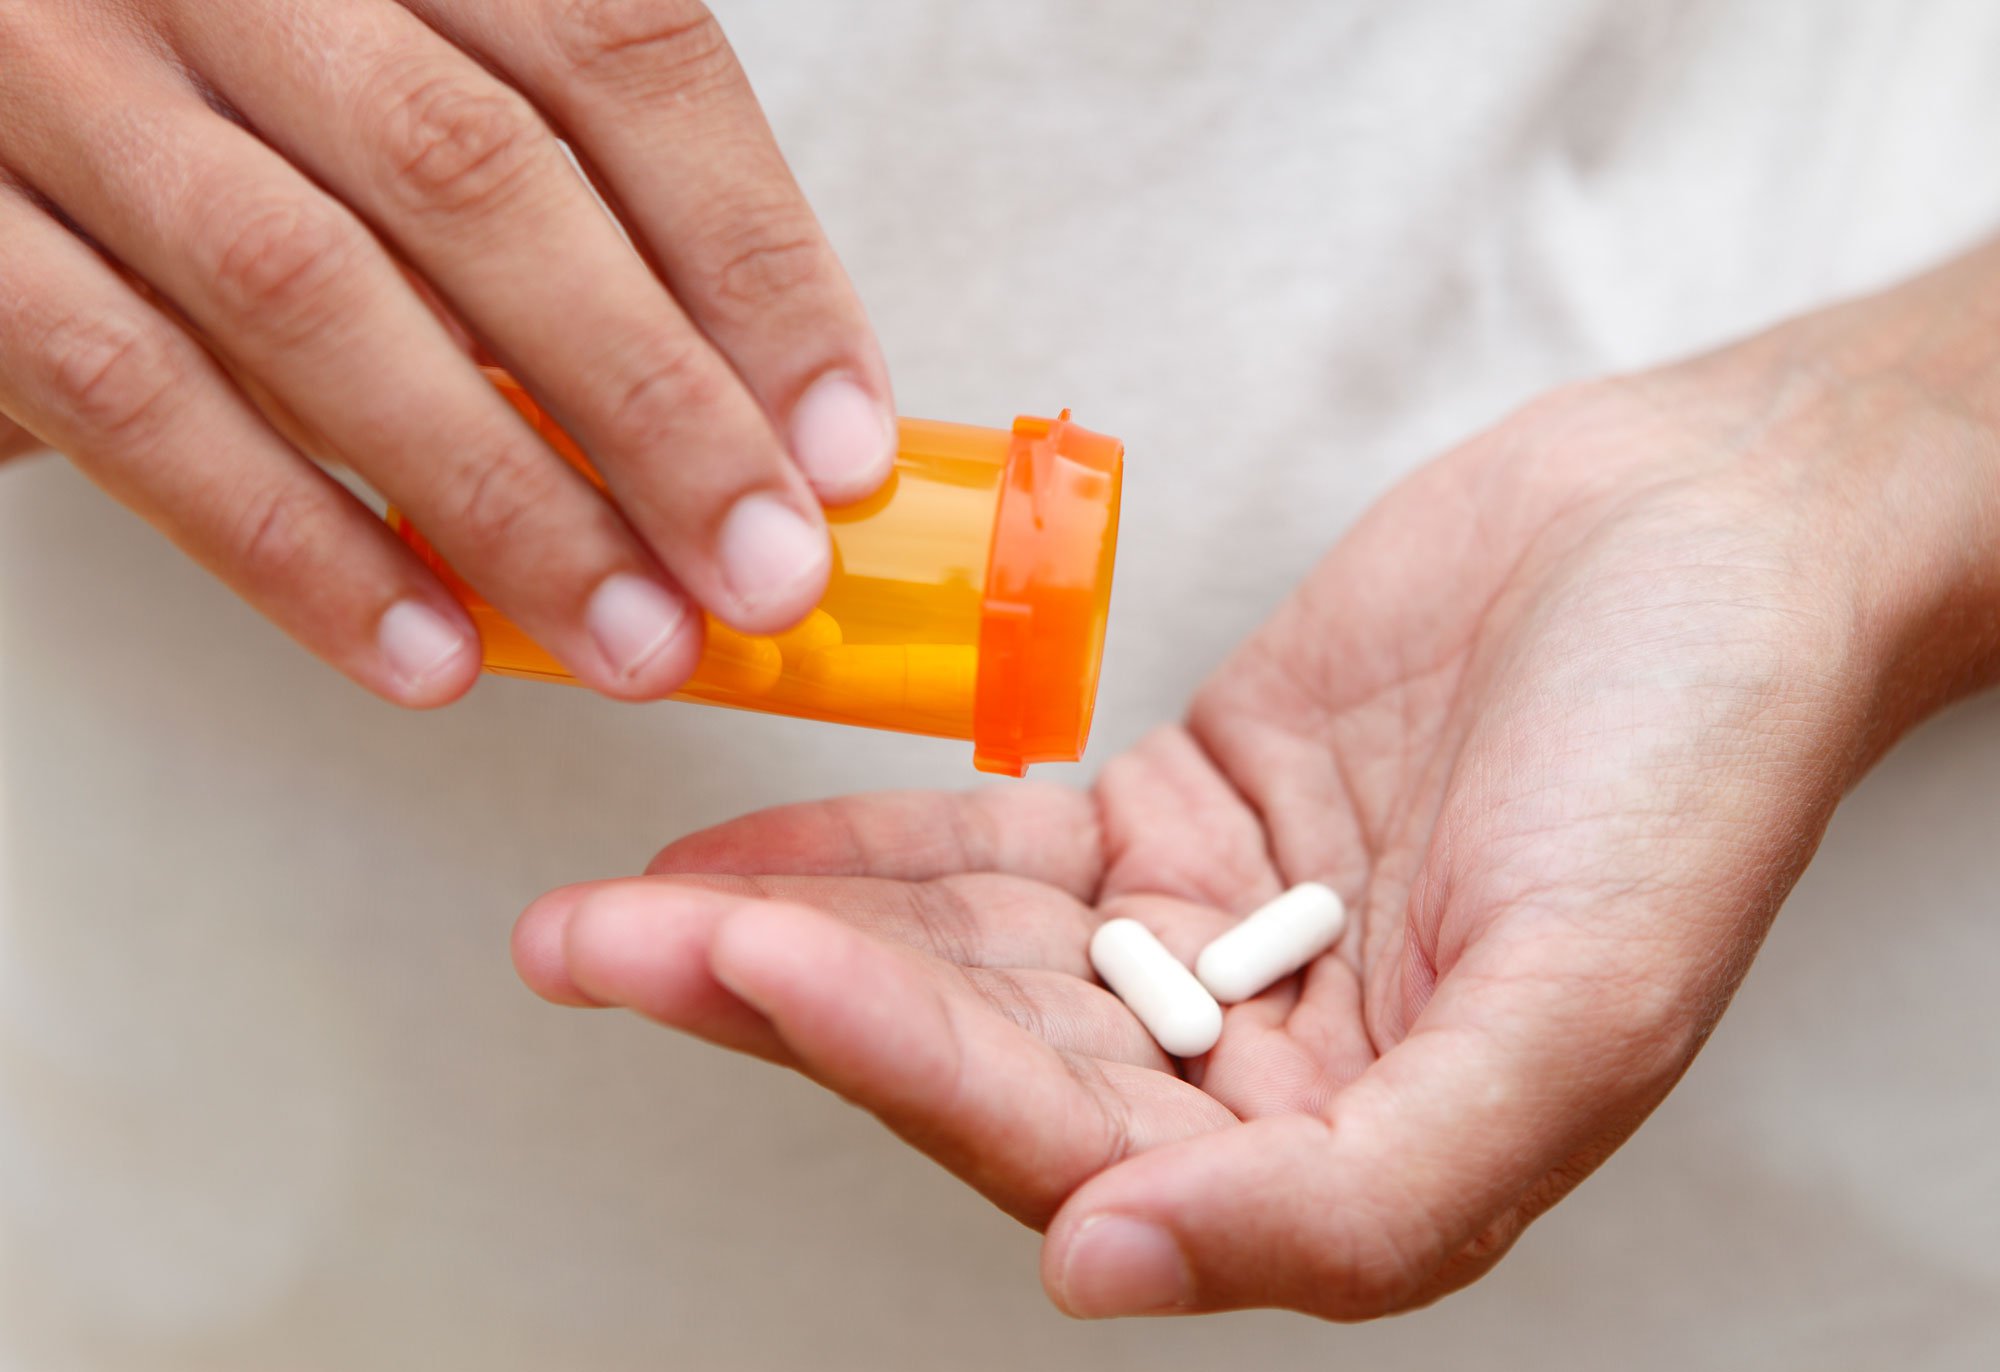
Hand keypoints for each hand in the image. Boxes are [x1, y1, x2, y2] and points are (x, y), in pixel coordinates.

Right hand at [0, 1, 889, 704]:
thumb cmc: (229, 65)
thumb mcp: (394, 54)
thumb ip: (542, 178)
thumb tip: (749, 395)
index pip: (617, 55)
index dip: (751, 260)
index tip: (838, 441)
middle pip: (482, 181)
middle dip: (653, 404)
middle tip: (765, 571)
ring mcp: (58, 72)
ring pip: (310, 294)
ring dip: (502, 500)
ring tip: (636, 639)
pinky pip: (129, 395)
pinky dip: (292, 542)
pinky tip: (429, 649)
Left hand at [512, 246, 1999, 1317]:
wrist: (1710, 541)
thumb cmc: (1694, 764)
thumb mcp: (1577, 1010)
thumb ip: (1361, 1190)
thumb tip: (1107, 1269)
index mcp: (1352, 1162)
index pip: (1074, 1143)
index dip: (903, 1063)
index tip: (753, 966)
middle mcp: (1260, 1072)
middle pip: (977, 1053)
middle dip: (786, 1006)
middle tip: (598, 955)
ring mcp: (1209, 940)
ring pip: (961, 955)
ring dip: (791, 928)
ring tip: (615, 916)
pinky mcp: (1180, 817)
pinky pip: (995, 849)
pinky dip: (871, 847)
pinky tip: (745, 856)